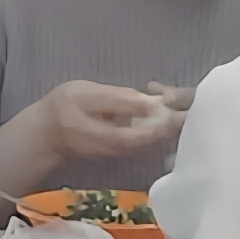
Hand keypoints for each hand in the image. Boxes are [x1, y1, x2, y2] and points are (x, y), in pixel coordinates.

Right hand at [0, 78, 189, 199]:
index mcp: (123, 138)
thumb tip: (153, 103)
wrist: (47, 134)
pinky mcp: (131, 144)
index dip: (180, 116)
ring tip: (166, 90)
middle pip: (168, 133)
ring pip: (163, 132)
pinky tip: (154, 97)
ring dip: (170, 112)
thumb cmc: (63, 110)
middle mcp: (134, 149)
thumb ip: (120, 101)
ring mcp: (133, 148)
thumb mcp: (88, 97)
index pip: (163, 131)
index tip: (192, 99)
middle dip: (178, 111)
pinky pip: (155, 131)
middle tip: (179, 90)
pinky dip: (160, 115)